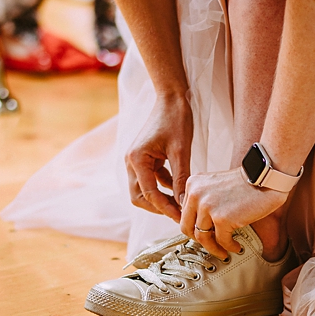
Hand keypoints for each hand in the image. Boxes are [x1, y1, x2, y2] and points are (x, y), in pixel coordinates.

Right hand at [125, 93, 192, 221]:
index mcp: (137, 159)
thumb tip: (183, 203)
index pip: (148, 194)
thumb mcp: (181, 151)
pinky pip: (152, 179)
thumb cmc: (176, 118)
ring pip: (144, 190)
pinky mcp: (145, 158)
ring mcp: (136, 160)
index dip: (165, 208)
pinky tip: (179, 188)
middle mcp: (131, 161)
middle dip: (158, 207)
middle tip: (179, 214)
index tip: (181, 218)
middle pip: (139, 196)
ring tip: (181, 204)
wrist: (172, 97)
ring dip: (161, 198)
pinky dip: (164, 186)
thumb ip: (181, 178)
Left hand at [181, 166, 288, 258]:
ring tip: (223, 251)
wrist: (266, 176)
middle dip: (200, 240)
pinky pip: (221, 241)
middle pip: (187, 227)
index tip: (205, 234)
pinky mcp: (222, 218)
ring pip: (202, 237)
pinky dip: (229, 247)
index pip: (185, 213)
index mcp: (193, 184)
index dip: (195, 227)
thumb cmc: (246, 182)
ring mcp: (207, 206)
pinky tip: (236, 246)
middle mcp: (196, 194)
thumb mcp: (215, 185)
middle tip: (211, 245)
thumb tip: (201, 225)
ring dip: (213, 248)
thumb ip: (204, 200)